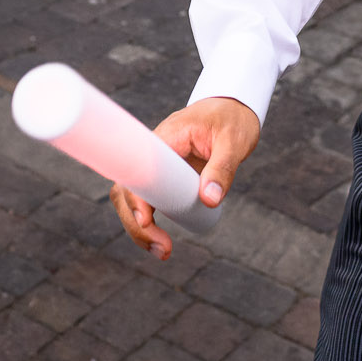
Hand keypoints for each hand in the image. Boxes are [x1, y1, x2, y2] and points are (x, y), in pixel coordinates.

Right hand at [110, 96, 259, 260]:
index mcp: (165, 138)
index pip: (138, 170)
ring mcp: (157, 166)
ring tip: (163, 252)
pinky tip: (159, 242)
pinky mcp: (165, 177)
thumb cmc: (231, 119)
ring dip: (140, 228)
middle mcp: (153, 153)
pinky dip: (148, 223)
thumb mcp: (233, 143)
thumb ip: (222, 169)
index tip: (147, 221)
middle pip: (128, 189)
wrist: (232, 108)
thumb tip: (209, 200)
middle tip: (162, 249)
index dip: (135, 197)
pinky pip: (148, 199)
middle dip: (137, 223)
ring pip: (133, 198)